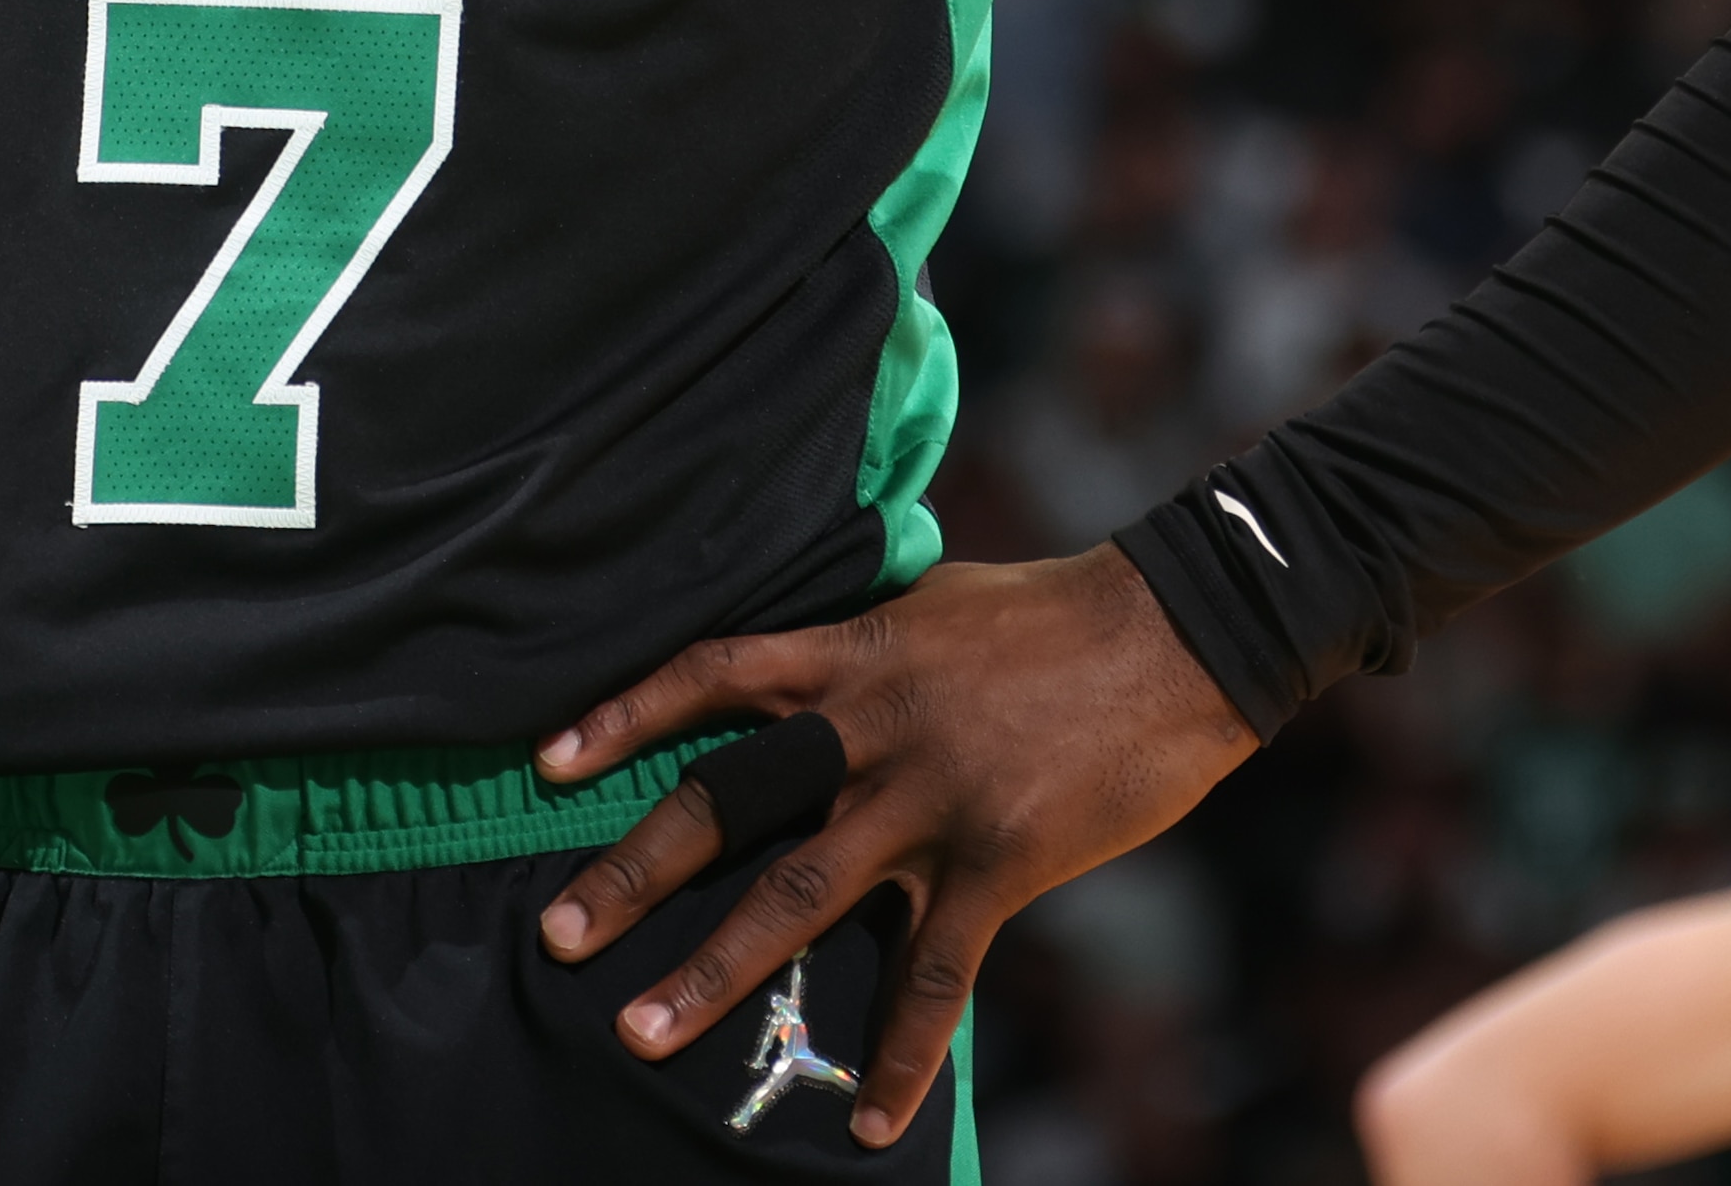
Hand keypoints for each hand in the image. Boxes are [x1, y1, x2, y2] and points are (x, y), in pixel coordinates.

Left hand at [533, 545, 1255, 1146]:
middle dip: (634, 873)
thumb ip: (861, 648)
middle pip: (726, 802)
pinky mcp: (999, 860)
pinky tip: (874, 1125)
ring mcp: (930, 800)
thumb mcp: (933, 604)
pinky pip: (936, 975)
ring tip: (642, 1035)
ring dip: (717, 972)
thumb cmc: (1057, 611)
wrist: (1182, 632)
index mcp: (852, 654)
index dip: (626, 716)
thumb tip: (808, 661)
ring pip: (800, 896)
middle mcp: (870, 727)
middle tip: (558, 938)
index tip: (549, 763)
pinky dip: (904, 1054)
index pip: (711, 675)